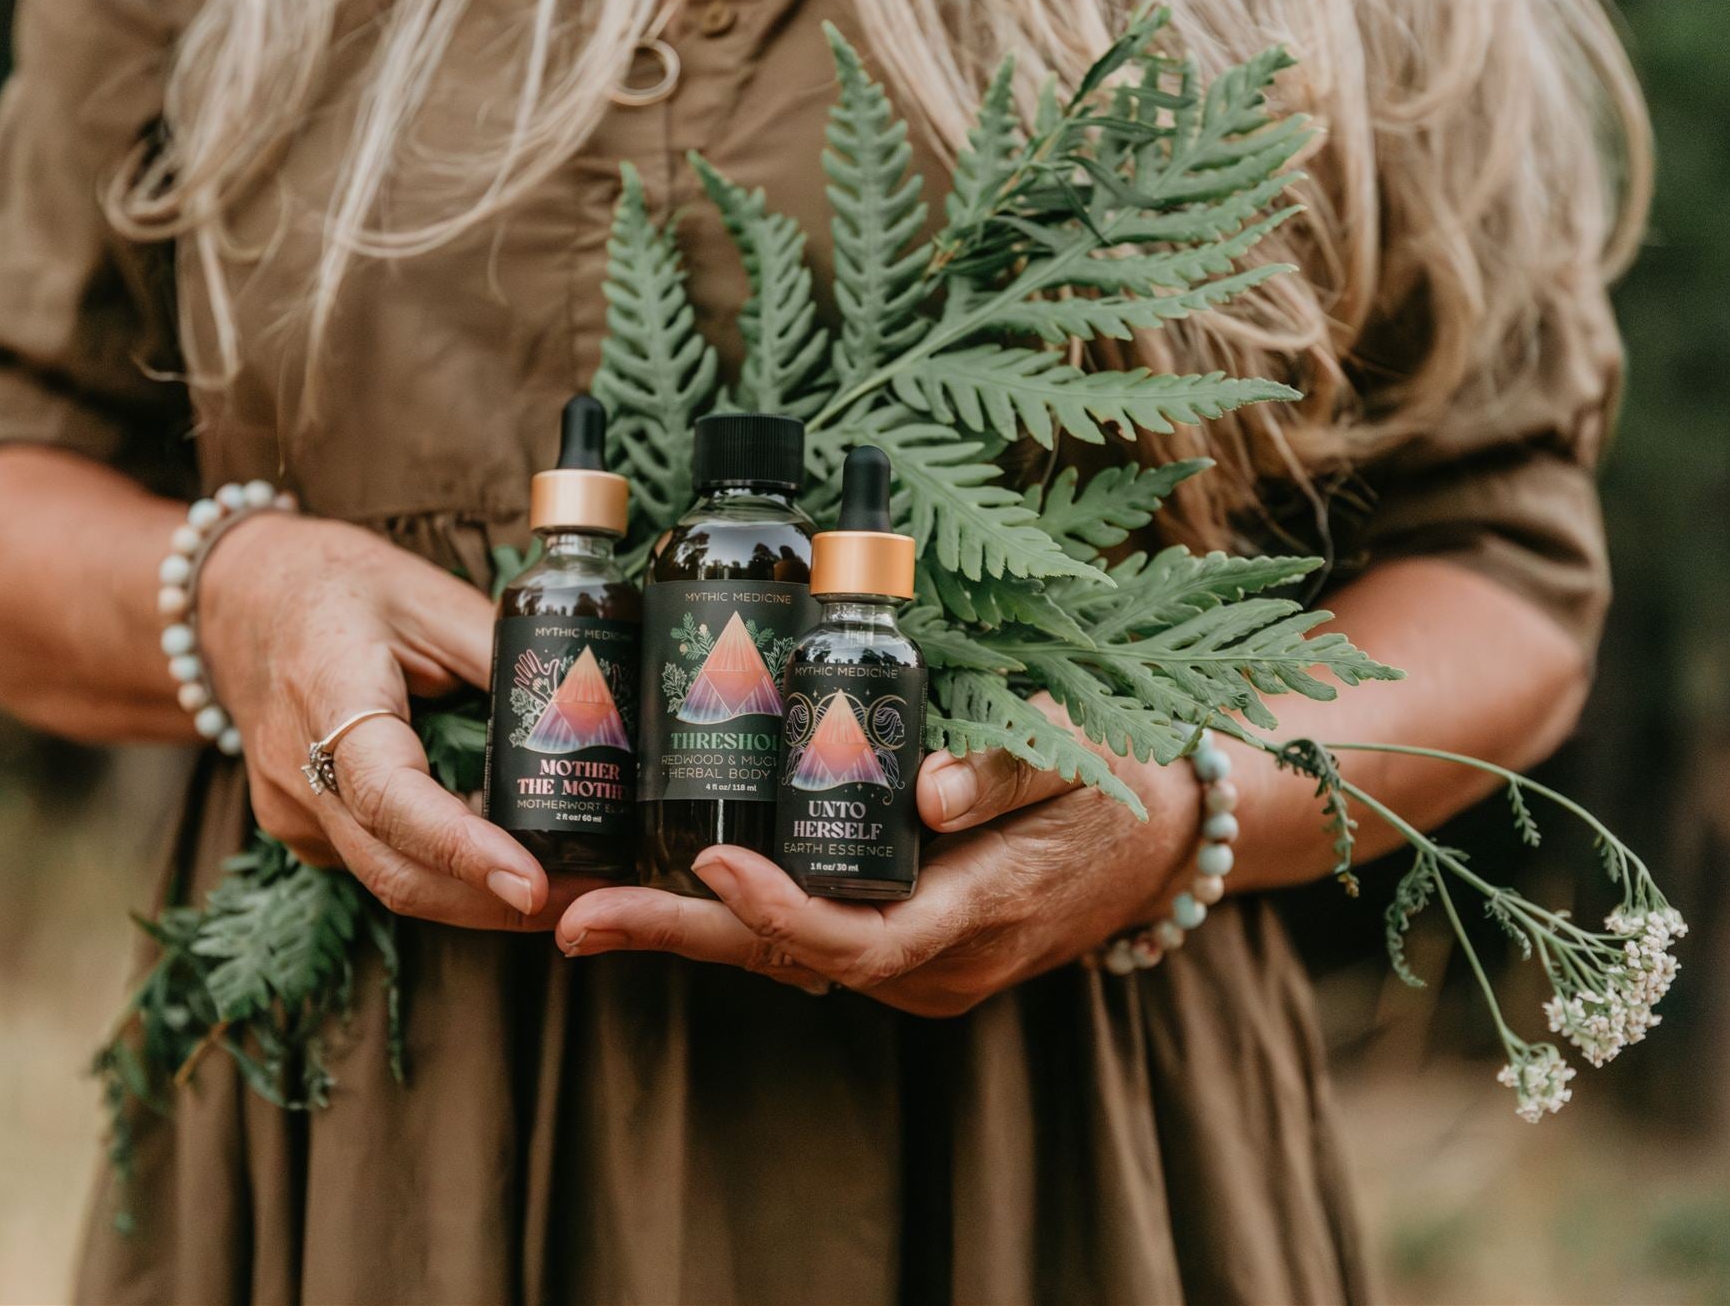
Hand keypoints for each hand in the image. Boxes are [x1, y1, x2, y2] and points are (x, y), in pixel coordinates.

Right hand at [197, 513, 586, 927]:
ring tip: (566, 886)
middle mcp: (296, 771)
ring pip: (389, 881)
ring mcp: (291, 809)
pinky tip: (501, 860)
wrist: (238, 597)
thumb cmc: (334, 584)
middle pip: (395, 870)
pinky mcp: (302, 826)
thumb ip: (496, 651)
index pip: (391, 796)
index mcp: (327, 696)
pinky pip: (377, 864)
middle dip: (494, 902)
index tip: (531, 883)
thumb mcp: (426, 594)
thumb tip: (581, 711)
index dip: (463, 849)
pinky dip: (442, 873)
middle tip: (588, 896)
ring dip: (476, 899)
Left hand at [556, 715, 1199, 1014]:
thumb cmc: (1112, 788)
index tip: (713, 865)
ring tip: (579, 904)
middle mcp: (936, 966)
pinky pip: (804, 943)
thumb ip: (1005, 770)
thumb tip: (929, 789)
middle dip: (677, 935)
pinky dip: (731, 923)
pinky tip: (657, 895)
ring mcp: (915, 970)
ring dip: (685, 931)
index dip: (783, 910)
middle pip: (791, 958)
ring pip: (785, 957)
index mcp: (980, 917)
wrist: (1158, 844)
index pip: (863, 936)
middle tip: (571, 917)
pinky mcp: (899, 951)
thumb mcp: (1075, 759)